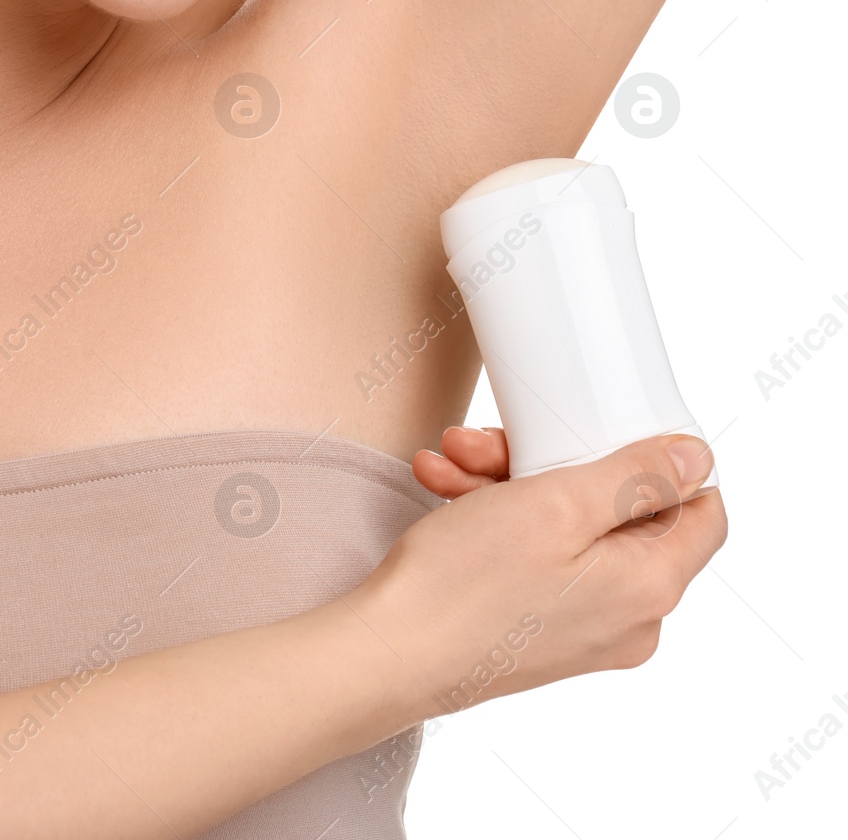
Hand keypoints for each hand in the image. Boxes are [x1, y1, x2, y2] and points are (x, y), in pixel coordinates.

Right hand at [350, 432, 727, 717]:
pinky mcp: (539, 635)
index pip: (702, 511)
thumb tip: (694, 459)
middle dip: (549, 464)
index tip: (608, 432)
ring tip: (452, 467)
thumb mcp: (554, 504)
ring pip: (569, 533)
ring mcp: (583, 632)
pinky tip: (447, 496)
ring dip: (510, 488)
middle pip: (617, 515)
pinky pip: (539, 563)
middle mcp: (629, 619)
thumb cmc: (463, 586)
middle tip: (491, 445)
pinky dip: (497, 526)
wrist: (387, 656)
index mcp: (649, 586)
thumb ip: (635, 478)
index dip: (664, 462)